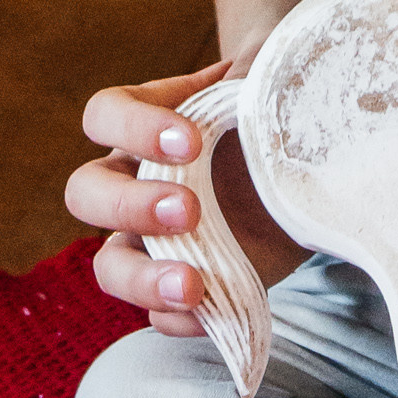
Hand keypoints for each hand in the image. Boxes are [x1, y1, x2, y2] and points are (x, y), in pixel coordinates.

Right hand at [65, 59, 304, 334]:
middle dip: (129, 205)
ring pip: (110, 264)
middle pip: (85, 193)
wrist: (313, 154)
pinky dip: (179, 319)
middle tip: (189, 210)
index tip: (193, 141)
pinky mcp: (188, 281)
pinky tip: (211, 313)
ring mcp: (154, 238)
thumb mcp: (268, 83)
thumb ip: (262, 77)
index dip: (135, 128)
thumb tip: (279, 80)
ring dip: (141, 277)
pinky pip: (158, 315)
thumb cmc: (277, 106)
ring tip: (193, 284)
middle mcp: (135, 178)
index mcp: (145, 120)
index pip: (104, 114)